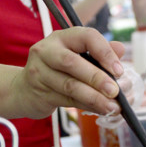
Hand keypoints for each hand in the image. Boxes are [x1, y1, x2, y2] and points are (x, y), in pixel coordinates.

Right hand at [11, 27, 126, 117]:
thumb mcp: (77, 55)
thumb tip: (121, 49)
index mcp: (61, 37)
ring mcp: (40, 72)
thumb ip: (99, 51)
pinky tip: (100, 109)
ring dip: (94, 98)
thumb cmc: (57, 69)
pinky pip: (67, 100)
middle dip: (97, 78)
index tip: (119, 70)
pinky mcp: (39, 93)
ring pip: (70, 85)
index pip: (86, 37)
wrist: (24, 89)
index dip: (105, 52)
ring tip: (112, 106)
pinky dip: (87, 106)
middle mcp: (47, 51)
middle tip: (115, 91)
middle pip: (72, 63)